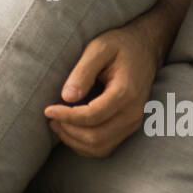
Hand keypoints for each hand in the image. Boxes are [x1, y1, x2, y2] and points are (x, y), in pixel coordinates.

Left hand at [43, 22, 162, 158]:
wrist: (145, 49)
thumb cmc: (120, 45)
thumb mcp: (99, 48)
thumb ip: (83, 72)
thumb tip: (66, 97)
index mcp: (125, 92)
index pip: (92, 116)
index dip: (66, 116)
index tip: (47, 109)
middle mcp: (133, 113)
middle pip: (95, 137)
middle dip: (67, 130)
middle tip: (50, 116)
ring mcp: (133, 123)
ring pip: (99, 147)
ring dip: (74, 140)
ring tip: (57, 123)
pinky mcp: (129, 127)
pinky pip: (105, 147)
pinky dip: (84, 144)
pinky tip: (70, 129)